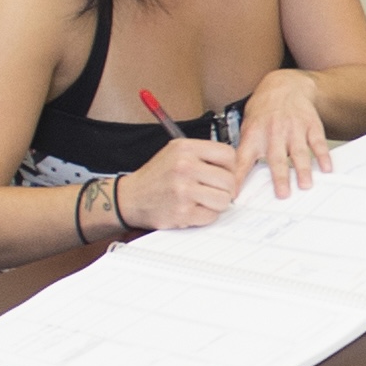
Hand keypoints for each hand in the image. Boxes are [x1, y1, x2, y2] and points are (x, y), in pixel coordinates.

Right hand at [111, 134, 250, 233]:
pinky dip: (206, 216)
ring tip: (202, 200)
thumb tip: (235, 167)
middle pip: (229, 180)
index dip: (229, 166)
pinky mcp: (182, 213)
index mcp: (185, 149)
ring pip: (224, 200)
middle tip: (212, 190)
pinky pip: (211, 216)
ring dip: (217, 203)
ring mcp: (183, 191)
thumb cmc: (157, 176)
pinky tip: (193, 209)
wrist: (131, 198)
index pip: (228, 155)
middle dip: (225, 188)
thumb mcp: (176, 152)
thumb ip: (203, 155)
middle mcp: (184, 167)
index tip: (222, 173)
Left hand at [237, 69, 335, 194]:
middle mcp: (273, 132)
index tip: (236, 193)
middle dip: (280, 177)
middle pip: (276, 158)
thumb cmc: (264, 110)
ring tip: (305, 184)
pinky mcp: (310, 126)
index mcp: (254, 135)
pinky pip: (317, 142)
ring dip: (302, 169)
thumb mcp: (248, 126)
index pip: (243, 159)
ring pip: (298, 151)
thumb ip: (245, 150)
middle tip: (283, 194)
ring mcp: (293, 129)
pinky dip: (322, 156)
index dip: (239, 177)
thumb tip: (237, 178)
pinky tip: (326, 168)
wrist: (285, 86)